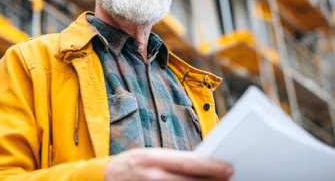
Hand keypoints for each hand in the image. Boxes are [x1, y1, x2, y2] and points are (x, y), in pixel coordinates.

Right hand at [104, 148, 233, 180]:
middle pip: (189, 180)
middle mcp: (152, 175)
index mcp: (153, 158)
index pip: (188, 162)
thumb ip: (172, 161)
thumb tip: (201, 164)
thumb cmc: (131, 164)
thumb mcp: (150, 156)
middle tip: (229, 177)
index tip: (228, 167)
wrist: (104, 178)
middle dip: (212, 180)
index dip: (211, 166)